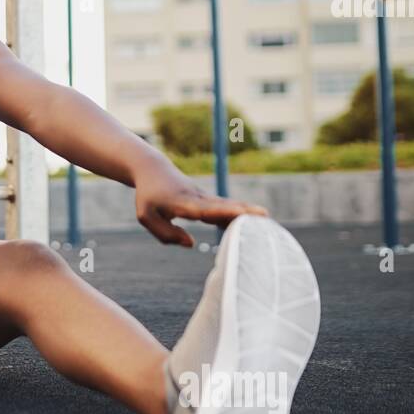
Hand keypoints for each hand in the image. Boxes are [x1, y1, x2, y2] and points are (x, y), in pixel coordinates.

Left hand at [134, 164, 267, 247]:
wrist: (153, 169)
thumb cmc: (148, 196)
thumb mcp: (146, 217)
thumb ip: (166, 234)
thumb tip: (191, 244)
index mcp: (182, 203)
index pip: (205, 209)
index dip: (223, 212)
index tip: (241, 214)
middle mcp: (197, 199)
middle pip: (223, 206)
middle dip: (243, 211)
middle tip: (265, 216)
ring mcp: (204, 198)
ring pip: (228, 206)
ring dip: (247, 212)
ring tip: (267, 220)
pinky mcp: (207, 200)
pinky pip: (226, 208)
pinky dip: (240, 215)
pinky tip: (254, 223)